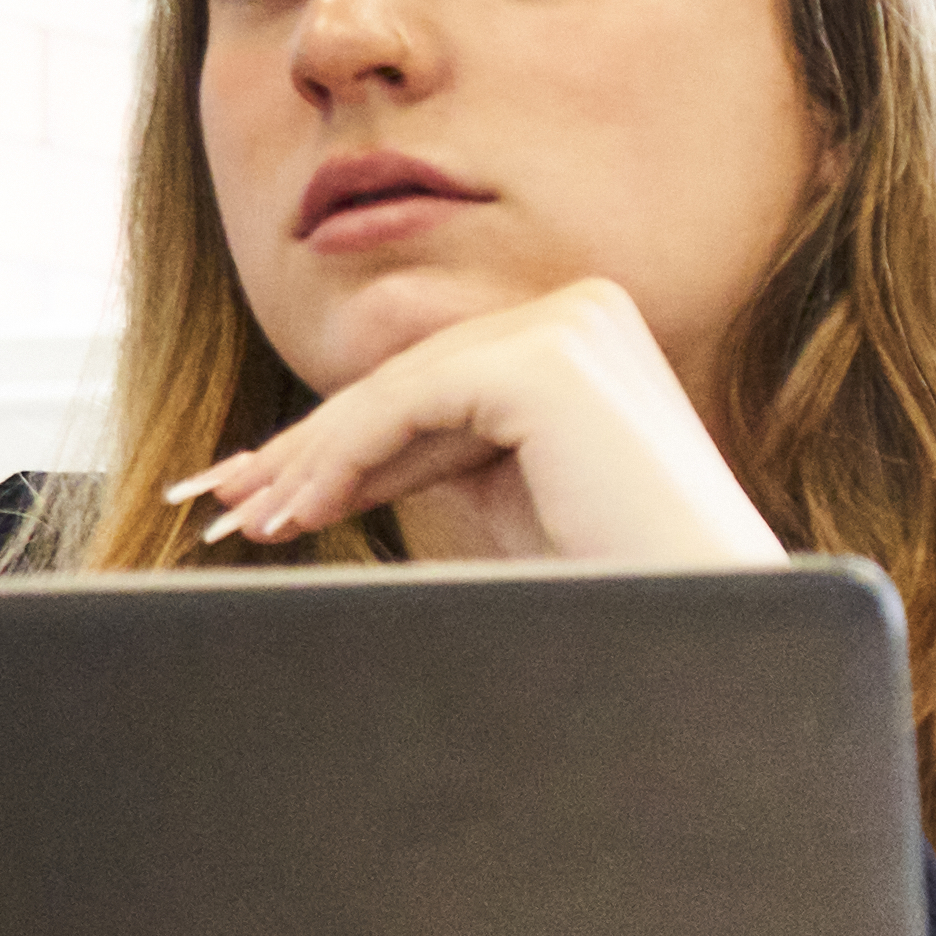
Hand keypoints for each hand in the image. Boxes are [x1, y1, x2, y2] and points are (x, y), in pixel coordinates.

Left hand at [174, 277, 786, 570]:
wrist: (705, 627)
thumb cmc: (619, 582)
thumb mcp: (507, 497)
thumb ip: (440, 449)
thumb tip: (327, 446)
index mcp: (590, 333)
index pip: (442, 378)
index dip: (346, 435)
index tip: (267, 482)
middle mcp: (587, 308)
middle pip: (413, 377)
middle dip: (315, 445)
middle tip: (230, 496)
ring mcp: (573, 323)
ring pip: (400, 387)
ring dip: (314, 458)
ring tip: (252, 518)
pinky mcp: (549, 358)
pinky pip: (409, 399)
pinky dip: (341, 456)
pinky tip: (300, 511)